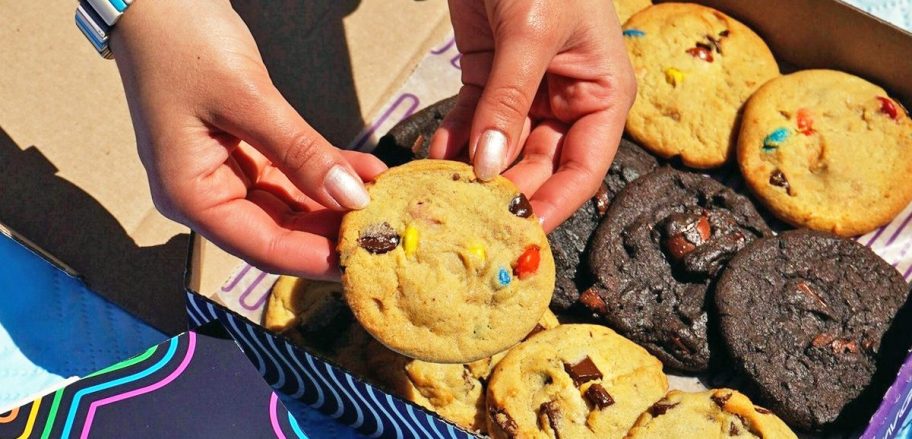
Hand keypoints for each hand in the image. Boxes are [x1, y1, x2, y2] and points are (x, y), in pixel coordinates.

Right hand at [110, 0, 385, 278]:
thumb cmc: (182, 41)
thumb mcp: (247, 98)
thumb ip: (301, 151)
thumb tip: (352, 198)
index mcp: (191, 195)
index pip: (263, 247)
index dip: (317, 258)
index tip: (365, 259)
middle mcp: (207, 194)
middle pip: (280, 231)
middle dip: (333, 231)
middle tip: (386, 230)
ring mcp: (227, 173)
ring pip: (293, 205)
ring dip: (338, 201)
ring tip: (386, 199)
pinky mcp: (246, 150)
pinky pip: (294, 173)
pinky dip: (328, 171)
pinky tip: (368, 171)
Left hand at [430, 0, 634, 231]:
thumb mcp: (531, 33)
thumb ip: (509, 103)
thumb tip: (488, 167)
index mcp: (601, 93)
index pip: (583, 167)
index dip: (556, 204)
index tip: (522, 233)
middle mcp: (567, 99)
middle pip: (538, 165)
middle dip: (505, 190)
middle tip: (469, 218)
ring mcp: (526, 91)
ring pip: (501, 148)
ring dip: (473, 171)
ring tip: (443, 194)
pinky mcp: (488, 76)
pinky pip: (472, 121)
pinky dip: (452, 139)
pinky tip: (432, 157)